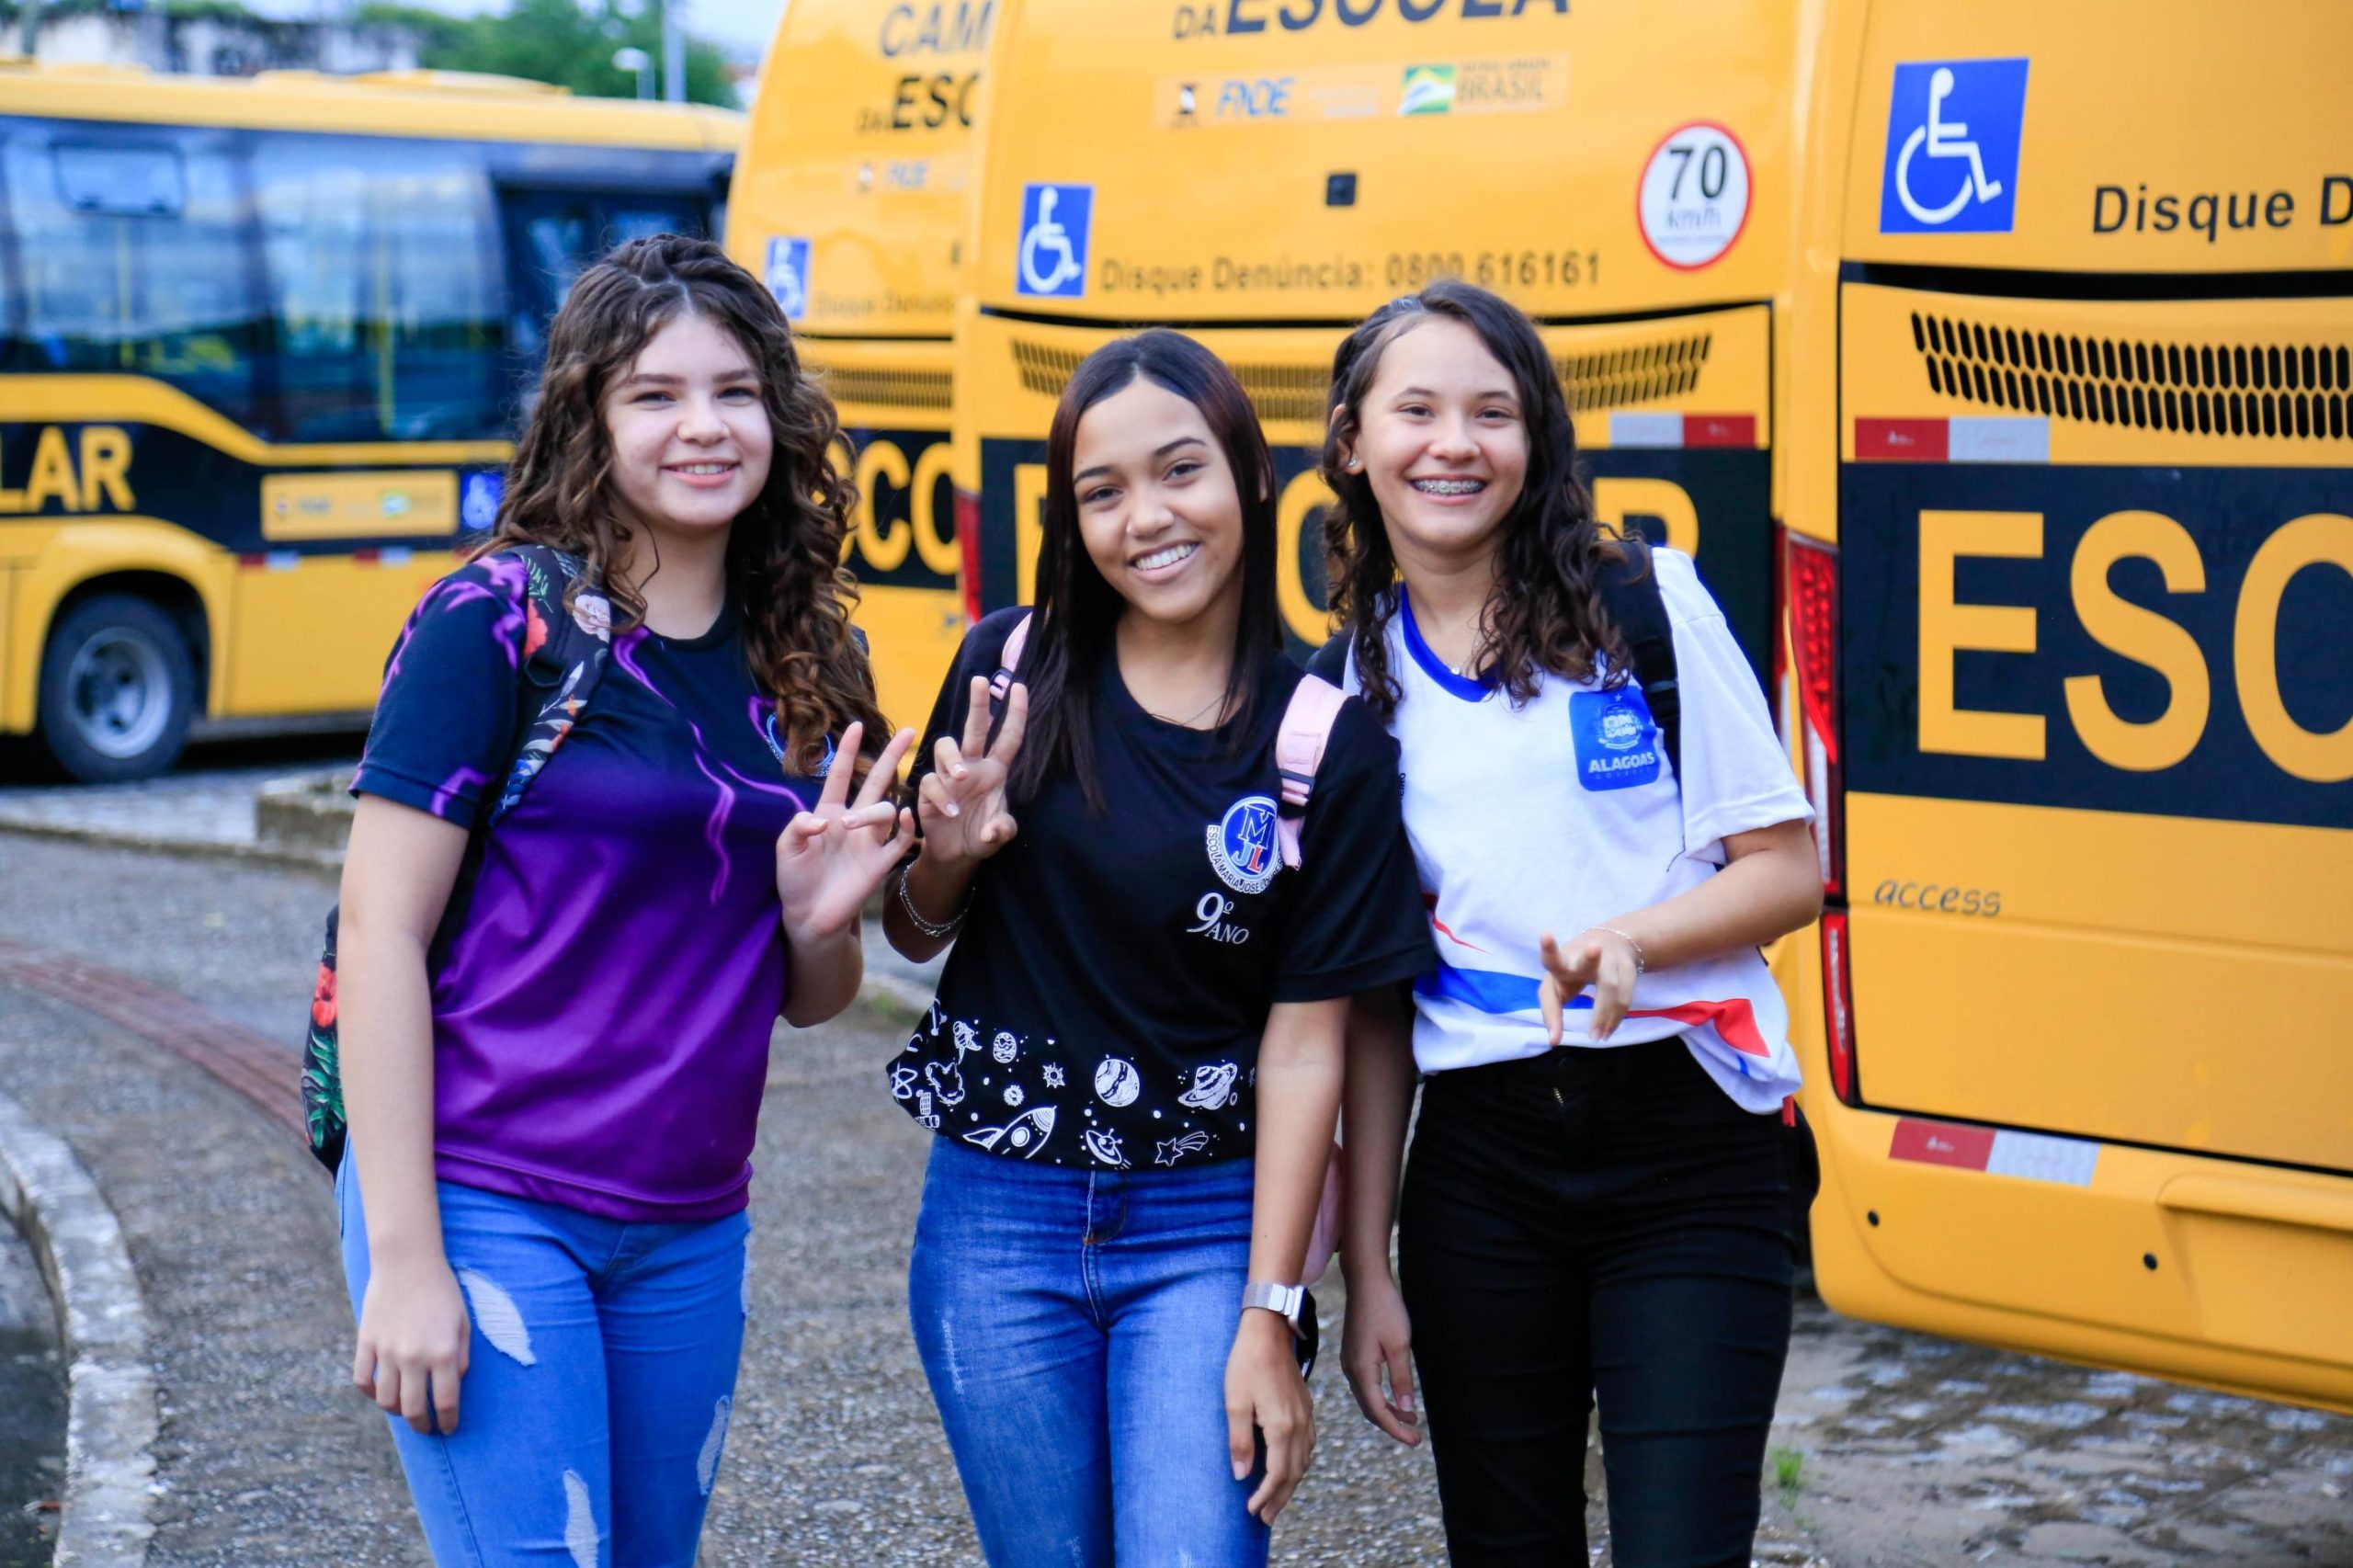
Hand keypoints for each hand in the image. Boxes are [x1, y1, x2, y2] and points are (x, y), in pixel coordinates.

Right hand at [353, 1253, 470, 1434]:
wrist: (408, 1263)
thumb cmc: (442, 1291)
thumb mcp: (463, 1323)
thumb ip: (462, 1357)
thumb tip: (455, 1385)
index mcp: (443, 1353)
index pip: (445, 1401)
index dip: (448, 1420)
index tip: (448, 1428)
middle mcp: (414, 1357)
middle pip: (413, 1409)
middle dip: (422, 1425)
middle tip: (426, 1428)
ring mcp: (386, 1352)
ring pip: (386, 1400)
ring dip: (397, 1411)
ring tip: (406, 1410)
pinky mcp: (366, 1343)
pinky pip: (363, 1380)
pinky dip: (371, 1393)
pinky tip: (382, 1392)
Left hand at [777, 722, 917, 939]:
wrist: (809, 916)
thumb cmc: (795, 880)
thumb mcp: (785, 849)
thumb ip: (797, 827)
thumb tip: (821, 821)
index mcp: (828, 813)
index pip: (841, 775)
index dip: (847, 751)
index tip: (855, 725)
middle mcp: (853, 822)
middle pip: (877, 781)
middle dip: (891, 756)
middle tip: (909, 731)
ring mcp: (869, 841)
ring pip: (887, 810)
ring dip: (875, 810)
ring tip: (853, 824)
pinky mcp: (880, 862)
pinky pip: (901, 840)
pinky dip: (908, 828)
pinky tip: (908, 816)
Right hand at [916, 677, 1026, 866]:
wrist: (957, 855)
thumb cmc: (982, 836)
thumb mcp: (1000, 834)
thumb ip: (1002, 830)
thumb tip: (992, 830)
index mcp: (994, 770)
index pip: (1008, 738)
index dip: (1015, 714)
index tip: (1019, 687)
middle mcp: (972, 766)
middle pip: (975, 728)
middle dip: (978, 703)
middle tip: (979, 680)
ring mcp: (949, 776)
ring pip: (946, 746)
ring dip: (953, 759)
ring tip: (961, 777)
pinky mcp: (929, 790)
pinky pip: (931, 781)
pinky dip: (941, 795)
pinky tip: (950, 812)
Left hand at [1226, 1308, 1315, 1523]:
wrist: (1269, 1330)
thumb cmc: (1246, 1363)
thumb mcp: (1234, 1402)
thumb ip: (1239, 1441)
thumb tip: (1242, 1475)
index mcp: (1282, 1425)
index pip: (1278, 1473)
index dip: (1266, 1495)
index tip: (1252, 1510)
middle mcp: (1299, 1424)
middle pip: (1294, 1473)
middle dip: (1280, 1498)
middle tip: (1266, 1518)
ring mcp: (1306, 1415)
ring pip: (1304, 1460)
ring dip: (1291, 1484)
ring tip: (1276, 1500)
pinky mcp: (1306, 1407)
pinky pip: (1309, 1445)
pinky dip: (1300, 1464)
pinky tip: (1291, 1467)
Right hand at [1341, 1274, 1419, 1444]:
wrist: (1366, 1283)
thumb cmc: (1385, 1310)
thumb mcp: (1400, 1345)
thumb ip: (1402, 1378)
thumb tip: (1407, 1408)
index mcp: (1362, 1370)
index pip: (1378, 1411)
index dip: (1396, 1430)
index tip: (1415, 1441)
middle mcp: (1351, 1370)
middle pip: (1370, 1409)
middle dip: (1392, 1426)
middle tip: (1415, 1437)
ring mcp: (1350, 1363)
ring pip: (1367, 1399)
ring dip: (1387, 1412)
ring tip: (1411, 1419)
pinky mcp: (1353, 1356)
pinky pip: (1365, 1386)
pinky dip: (1380, 1398)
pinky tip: (1396, 1397)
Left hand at [1538, 927, 1639, 1043]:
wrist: (1611, 942)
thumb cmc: (1573, 969)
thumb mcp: (1557, 985)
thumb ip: (1552, 1010)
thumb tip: (1553, 1041)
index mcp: (1562, 960)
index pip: (1552, 957)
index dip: (1549, 949)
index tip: (1546, 934)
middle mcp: (1586, 957)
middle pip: (1589, 959)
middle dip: (1591, 956)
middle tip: (1594, 948)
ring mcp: (1610, 961)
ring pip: (1610, 985)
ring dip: (1603, 1013)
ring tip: (1597, 1037)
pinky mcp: (1627, 968)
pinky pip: (1624, 997)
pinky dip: (1615, 1018)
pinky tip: (1607, 1032)